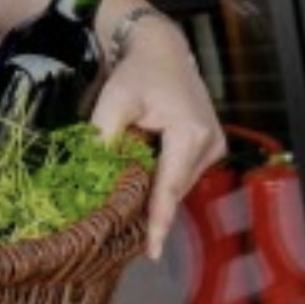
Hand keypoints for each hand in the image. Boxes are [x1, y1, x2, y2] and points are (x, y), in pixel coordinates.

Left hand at [89, 18, 225, 260]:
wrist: (161, 51)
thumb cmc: (137, 73)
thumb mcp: (113, 102)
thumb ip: (103, 139)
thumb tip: (90, 176)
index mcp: (189, 133)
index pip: (168, 186)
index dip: (158, 221)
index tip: (151, 252)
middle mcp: (209, 143)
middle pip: (173, 188)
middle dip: (149, 204)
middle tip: (123, 222)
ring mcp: (214, 145)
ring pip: (178, 182)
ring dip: (155, 188)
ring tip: (128, 188)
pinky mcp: (210, 146)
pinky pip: (182, 172)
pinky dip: (162, 176)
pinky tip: (143, 173)